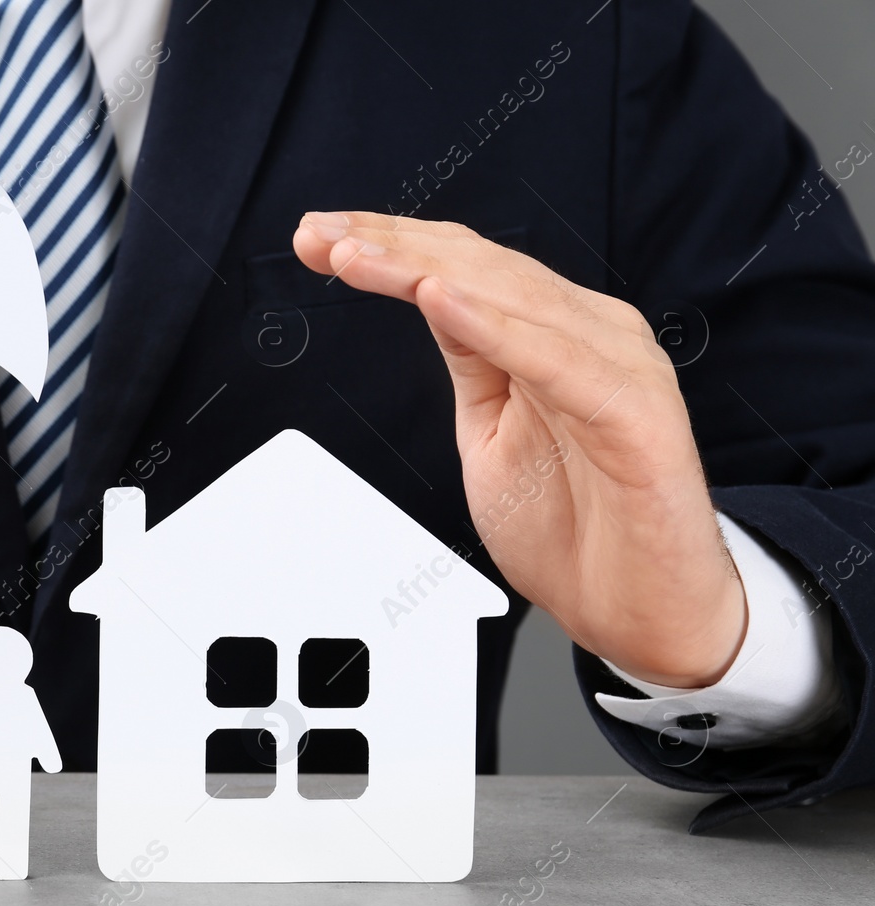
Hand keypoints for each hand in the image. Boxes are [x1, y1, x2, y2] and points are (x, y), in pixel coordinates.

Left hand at [293, 211, 744, 687]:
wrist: (644, 612)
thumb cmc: (578, 528)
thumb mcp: (491, 430)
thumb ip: (470, 359)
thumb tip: (431, 298)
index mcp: (553, 336)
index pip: (463, 267)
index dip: (388, 247)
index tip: (316, 241)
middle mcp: (588, 335)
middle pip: (479, 268)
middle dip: (390, 246)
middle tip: (319, 238)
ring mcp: (616, 368)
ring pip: (511, 298)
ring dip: (426, 270)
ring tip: (359, 257)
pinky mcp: (635, 416)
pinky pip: (557, 362)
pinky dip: (497, 327)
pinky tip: (444, 302)